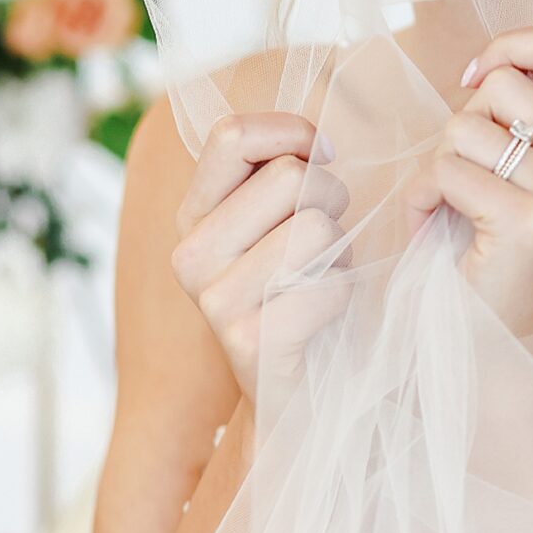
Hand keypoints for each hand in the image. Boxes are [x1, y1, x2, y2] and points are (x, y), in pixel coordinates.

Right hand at [171, 112, 352, 410]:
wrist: (292, 398)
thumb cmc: (300, 293)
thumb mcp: (279, 221)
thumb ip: (279, 171)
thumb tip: (316, 142)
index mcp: (194, 214)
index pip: (231, 134)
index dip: (292, 133)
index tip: (320, 158)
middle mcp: (191, 253)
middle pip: (290, 176)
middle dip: (331, 199)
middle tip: (324, 241)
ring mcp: (213, 300)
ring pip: (315, 226)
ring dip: (339, 252)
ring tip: (321, 279)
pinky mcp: (247, 343)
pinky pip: (327, 286)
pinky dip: (341, 296)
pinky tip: (320, 319)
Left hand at [401, 26, 532, 337]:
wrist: (505, 348)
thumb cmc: (504, 249)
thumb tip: (487, 62)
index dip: (514, 44)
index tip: (475, 79)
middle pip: (505, 83)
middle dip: (464, 119)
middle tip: (464, 169)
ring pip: (466, 127)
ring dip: (438, 162)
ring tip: (450, 204)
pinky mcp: (530, 224)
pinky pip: (445, 170)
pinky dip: (421, 195)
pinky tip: (431, 225)